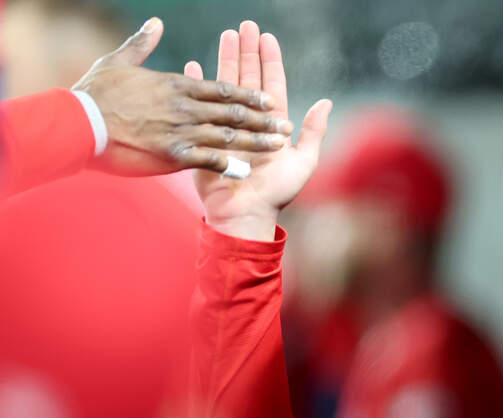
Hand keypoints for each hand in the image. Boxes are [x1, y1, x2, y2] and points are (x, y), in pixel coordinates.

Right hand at [70, 17, 292, 175]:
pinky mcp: (171, 155)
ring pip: (227, 136)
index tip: (270, 101)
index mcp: (177, 86)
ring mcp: (181, 132)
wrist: (78, 123)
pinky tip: (246, 171)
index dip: (250, 96)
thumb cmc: (94, 93)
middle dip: (262, 120)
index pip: (223, 89)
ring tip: (278, 147)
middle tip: (285, 126)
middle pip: (233, 113)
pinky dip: (227, 165)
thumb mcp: (118, 61)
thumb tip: (156, 23)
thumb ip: (141, 43)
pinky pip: (207, 160)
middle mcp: (185, 108)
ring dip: (255, 142)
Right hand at [187, 21, 331, 241]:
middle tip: (243, 26)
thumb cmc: (277, 194)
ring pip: (227, 86)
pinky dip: (197, 86)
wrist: (246, 215)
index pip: (272, 85)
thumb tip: (327, 102)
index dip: (270, 60)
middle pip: (248, 79)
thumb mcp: (303, 162)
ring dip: (225, 60)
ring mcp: (228, 127)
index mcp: (273, 125)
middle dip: (247, 51)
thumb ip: (313, 132)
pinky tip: (194, 66)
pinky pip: (200, 107)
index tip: (266, 37)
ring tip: (224, 36)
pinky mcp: (207, 136)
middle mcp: (251, 122)